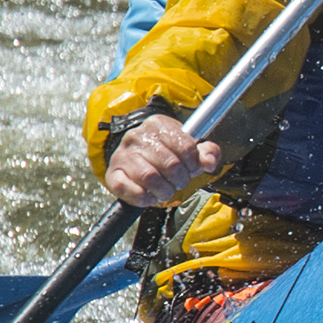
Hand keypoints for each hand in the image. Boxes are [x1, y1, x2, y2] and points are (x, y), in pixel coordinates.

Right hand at [104, 115, 222, 206]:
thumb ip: (206, 152)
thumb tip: (210, 162)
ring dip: (165, 190)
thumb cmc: (165, 152)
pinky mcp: (112, 174)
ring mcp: (122, 155)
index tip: (193, 169)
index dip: (194, 164)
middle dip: (181, 179)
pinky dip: (145, 198)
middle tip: (180, 182)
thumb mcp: (188, 147)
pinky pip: (129, 189)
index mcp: (158, 125)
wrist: (135, 157)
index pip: (186, 147)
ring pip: (150, 178)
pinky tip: (151, 195)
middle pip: (170, 164)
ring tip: (167, 190)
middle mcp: (137, 136)